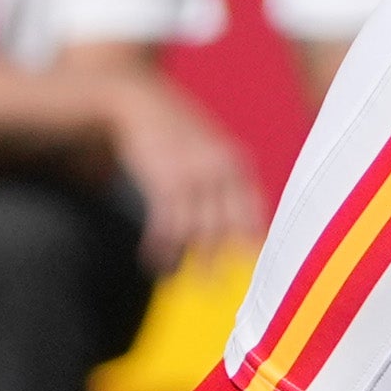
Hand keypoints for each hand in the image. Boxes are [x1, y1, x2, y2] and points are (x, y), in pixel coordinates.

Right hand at [107, 75, 263, 270]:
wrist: (138, 103)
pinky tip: (154, 260)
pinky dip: (161, 245)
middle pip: (226, 226)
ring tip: (179, 279)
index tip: (251, 263)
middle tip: (215, 287)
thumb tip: (232, 210)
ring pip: (197, 230)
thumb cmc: (174, 127)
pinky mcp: (164, 181)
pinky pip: (167, 223)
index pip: (252, 209)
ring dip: (188, 259)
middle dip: (219, 258)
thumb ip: (225, 173)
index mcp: (235, 162)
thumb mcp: (209, 144)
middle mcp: (220, 171)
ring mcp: (193, 177)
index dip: (252, 239)